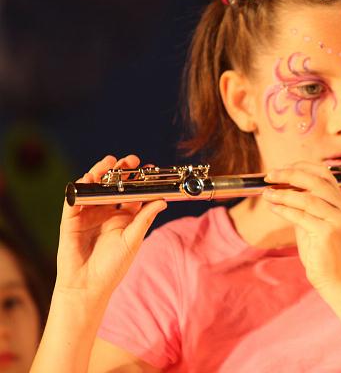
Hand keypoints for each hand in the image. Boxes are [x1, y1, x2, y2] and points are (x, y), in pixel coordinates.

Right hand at [55, 155, 166, 301]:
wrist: (88, 287)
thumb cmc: (113, 267)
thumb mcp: (133, 240)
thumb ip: (144, 218)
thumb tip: (162, 200)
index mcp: (124, 217)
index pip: (132, 193)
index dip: (139, 180)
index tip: (148, 167)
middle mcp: (106, 213)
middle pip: (113, 186)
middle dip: (120, 171)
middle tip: (130, 160)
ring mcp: (88, 215)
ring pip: (94, 188)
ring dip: (100, 173)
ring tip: (109, 161)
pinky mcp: (71, 220)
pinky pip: (75, 200)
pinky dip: (81, 188)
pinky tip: (88, 178)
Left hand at [262, 161, 340, 291]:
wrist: (333, 278)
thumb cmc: (320, 250)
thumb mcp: (311, 221)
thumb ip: (302, 205)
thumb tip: (281, 187)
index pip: (324, 174)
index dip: (302, 167)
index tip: (282, 168)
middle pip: (316, 181)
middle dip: (290, 174)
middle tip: (270, 175)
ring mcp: (338, 220)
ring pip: (307, 199)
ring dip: (283, 194)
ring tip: (267, 193)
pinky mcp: (328, 233)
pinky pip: (301, 216)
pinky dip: (284, 210)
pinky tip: (273, 207)